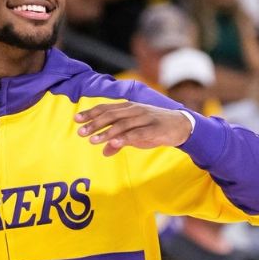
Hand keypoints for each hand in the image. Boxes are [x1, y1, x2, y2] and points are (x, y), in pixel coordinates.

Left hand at [75, 102, 191, 155]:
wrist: (181, 126)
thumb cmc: (155, 128)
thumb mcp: (135, 134)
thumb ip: (119, 141)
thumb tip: (104, 151)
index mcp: (129, 108)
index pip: (106, 109)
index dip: (91, 113)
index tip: (77, 119)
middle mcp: (135, 110)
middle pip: (111, 115)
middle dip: (94, 124)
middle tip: (81, 133)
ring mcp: (145, 118)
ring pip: (122, 124)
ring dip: (106, 132)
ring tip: (93, 140)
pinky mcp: (154, 129)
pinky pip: (137, 133)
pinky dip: (124, 138)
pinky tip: (113, 143)